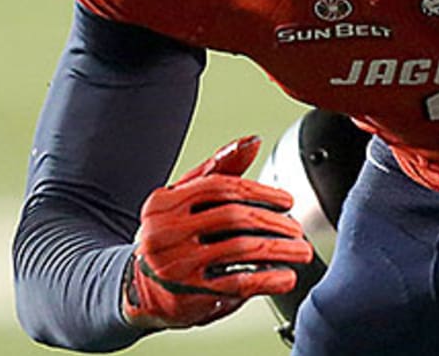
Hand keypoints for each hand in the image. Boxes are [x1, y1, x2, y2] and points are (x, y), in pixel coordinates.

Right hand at [122, 136, 314, 328]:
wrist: (137, 288)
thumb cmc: (171, 234)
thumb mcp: (184, 198)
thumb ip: (218, 169)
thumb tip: (252, 141)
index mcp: (163, 203)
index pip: (221, 188)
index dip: (261, 192)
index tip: (287, 201)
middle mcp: (165, 233)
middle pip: (234, 218)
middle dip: (274, 222)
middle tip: (296, 228)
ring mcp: (176, 266)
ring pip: (240, 250)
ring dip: (279, 250)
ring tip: (300, 250)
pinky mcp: (188, 296)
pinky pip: (238, 284)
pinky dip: (268, 279)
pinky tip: (285, 277)